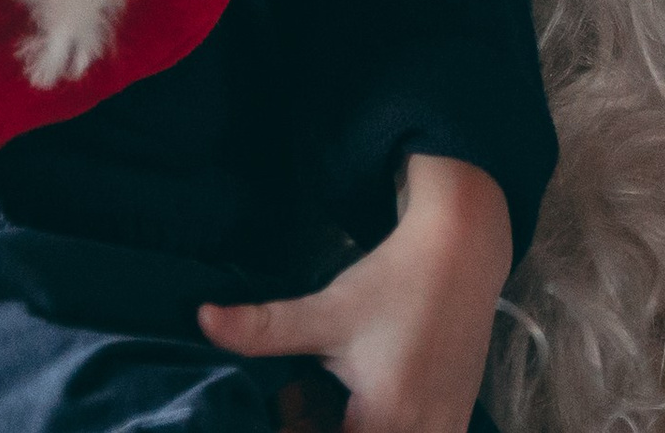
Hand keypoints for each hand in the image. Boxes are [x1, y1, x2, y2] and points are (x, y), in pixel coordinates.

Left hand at [200, 154, 510, 432]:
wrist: (462, 249)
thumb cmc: (393, 280)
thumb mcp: (328, 308)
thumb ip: (264, 328)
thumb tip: (202, 319)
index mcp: (385, 419)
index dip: (296, 426)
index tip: (286, 404)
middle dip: (318, 426)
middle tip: (303, 401)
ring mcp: (445, 432)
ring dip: (352, 427)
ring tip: (335, 404)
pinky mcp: (457, 422)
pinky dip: (384, 427)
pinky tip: (363, 405)